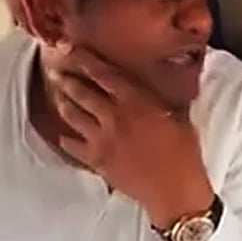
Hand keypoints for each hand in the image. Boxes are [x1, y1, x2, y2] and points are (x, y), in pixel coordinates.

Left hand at [51, 47, 213, 226]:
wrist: (175, 190)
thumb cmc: (184, 153)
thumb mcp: (179, 117)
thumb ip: (163, 99)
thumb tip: (165, 83)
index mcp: (136, 101)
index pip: (104, 74)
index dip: (85, 60)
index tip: (73, 50)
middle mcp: (114, 116)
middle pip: (81, 92)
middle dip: (67, 79)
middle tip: (56, 70)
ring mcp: (102, 139)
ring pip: (72, 115)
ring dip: (63, 102)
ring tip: (58, 95)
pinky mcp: (97, 160)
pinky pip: (73, 146)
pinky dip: (66, 139)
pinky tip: (64, 135)